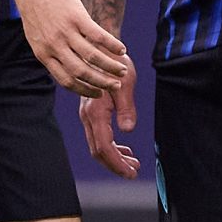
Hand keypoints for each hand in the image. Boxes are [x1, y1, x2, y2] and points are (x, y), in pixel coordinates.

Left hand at [12, 0, 130, 96]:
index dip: (84, 89)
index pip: (66, 80)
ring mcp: (65, 31)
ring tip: (122, 70)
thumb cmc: (36, 10)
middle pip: (81, 72)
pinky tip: (122, 49)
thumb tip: (67, 68)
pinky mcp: (76, 16)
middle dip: (101, 82)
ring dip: (110, 66)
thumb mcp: (37, 37)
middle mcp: (54, 46)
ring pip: (92, 56)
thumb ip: (50, 53)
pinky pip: (97, 35)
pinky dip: (112, 44)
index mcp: (43, 54)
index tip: (98, 92)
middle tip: (115, 85)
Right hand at [79, 56, 139, 177]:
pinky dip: (111, 146)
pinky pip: (99, 136)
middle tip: (134, 171)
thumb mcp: (126, 83)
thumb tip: (127, 130)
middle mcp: (88, 116)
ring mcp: (87, 115)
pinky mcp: (91, 112)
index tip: (132, 172)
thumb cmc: (115, 63)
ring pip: (98, 145)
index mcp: (95, 111)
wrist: (100, 48)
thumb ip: (127, 108)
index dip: (117, 163)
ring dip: (115, 156)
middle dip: (116, 164)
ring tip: (133, 161)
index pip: (104, 147)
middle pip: (98, 151)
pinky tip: (125, 148)